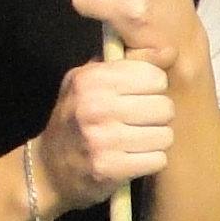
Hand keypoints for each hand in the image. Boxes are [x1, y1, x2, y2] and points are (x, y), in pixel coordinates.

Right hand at [32, 54, 174, 217]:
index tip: (140, 96)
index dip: (153, 88)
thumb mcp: (93, 81)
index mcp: (91, 79)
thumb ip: (132, 63)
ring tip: (137, 140)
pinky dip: (150, 161)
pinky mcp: (110, 168)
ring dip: (156, 140)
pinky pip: (158, 160)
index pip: (155, 77)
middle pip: (165, 107)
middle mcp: (95, 106)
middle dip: (158, 116)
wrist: (48, 167)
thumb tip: (171, 52)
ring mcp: (102, 139)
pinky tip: (134, 158)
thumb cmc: (77, 118)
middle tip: (140, 122)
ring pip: (165, 135)